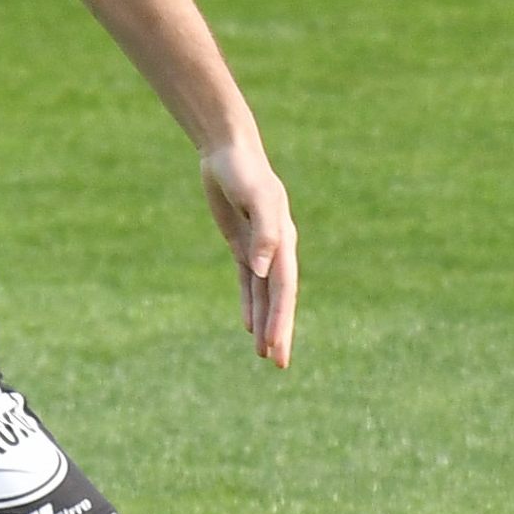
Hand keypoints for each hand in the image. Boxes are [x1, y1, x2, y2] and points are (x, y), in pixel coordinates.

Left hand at [200, 138, 298, 367]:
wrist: (228, 149)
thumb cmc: (242, 169)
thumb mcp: (254, 196)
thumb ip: (265, 232)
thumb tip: (263, 271)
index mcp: (284, 240)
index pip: (283, 289)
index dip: (280, 319)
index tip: (274, 347)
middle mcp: (276, 249)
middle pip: (279, 299)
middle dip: (280, 331)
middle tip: (280, 364)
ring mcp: (260, 247)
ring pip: (264, 295)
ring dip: (265, 323)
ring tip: (264, 354)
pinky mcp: (243, 244)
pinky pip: (248, 282)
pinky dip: (250, 304)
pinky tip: (249, 326)